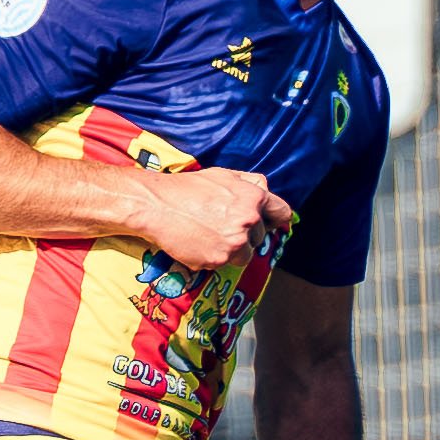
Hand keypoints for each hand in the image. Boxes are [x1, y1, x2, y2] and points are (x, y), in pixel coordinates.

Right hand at [143, 165, 292, 271]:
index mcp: (254, 197)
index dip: (274, 219)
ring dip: (232, 249)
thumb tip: (266, 191)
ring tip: (209, 235)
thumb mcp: (223, 175)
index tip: (267, 223)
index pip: (282, 213)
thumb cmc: (188, 188)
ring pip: (245, 254)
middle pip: (260, 237)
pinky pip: (224, 264)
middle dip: (245, 234)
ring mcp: (235, 242)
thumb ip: (249, 183)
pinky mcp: (219, 259)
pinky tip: (198, 243)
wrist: (157, 206)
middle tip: (220, 226)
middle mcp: (249, 220)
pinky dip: (214, 257)